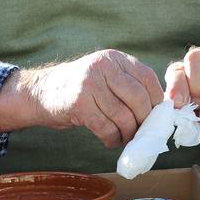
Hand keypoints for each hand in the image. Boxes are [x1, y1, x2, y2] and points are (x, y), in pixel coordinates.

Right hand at [0, 50, 162, 147]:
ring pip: (123, 116)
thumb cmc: (80, 88)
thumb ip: (128, 84)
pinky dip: (112, 139)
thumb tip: (160, 109)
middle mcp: (103, 67)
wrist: (39, 92)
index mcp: (114, 58)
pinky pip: (106, 127)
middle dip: (144, 121)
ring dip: (128, 133)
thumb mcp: (104, 74)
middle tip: (143, 133)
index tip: (157, 117)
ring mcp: (90, 84)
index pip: (147, 78)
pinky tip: (111, 141)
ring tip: (126, 139)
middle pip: (138, 99)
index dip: (156, 101)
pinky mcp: (79, 104)